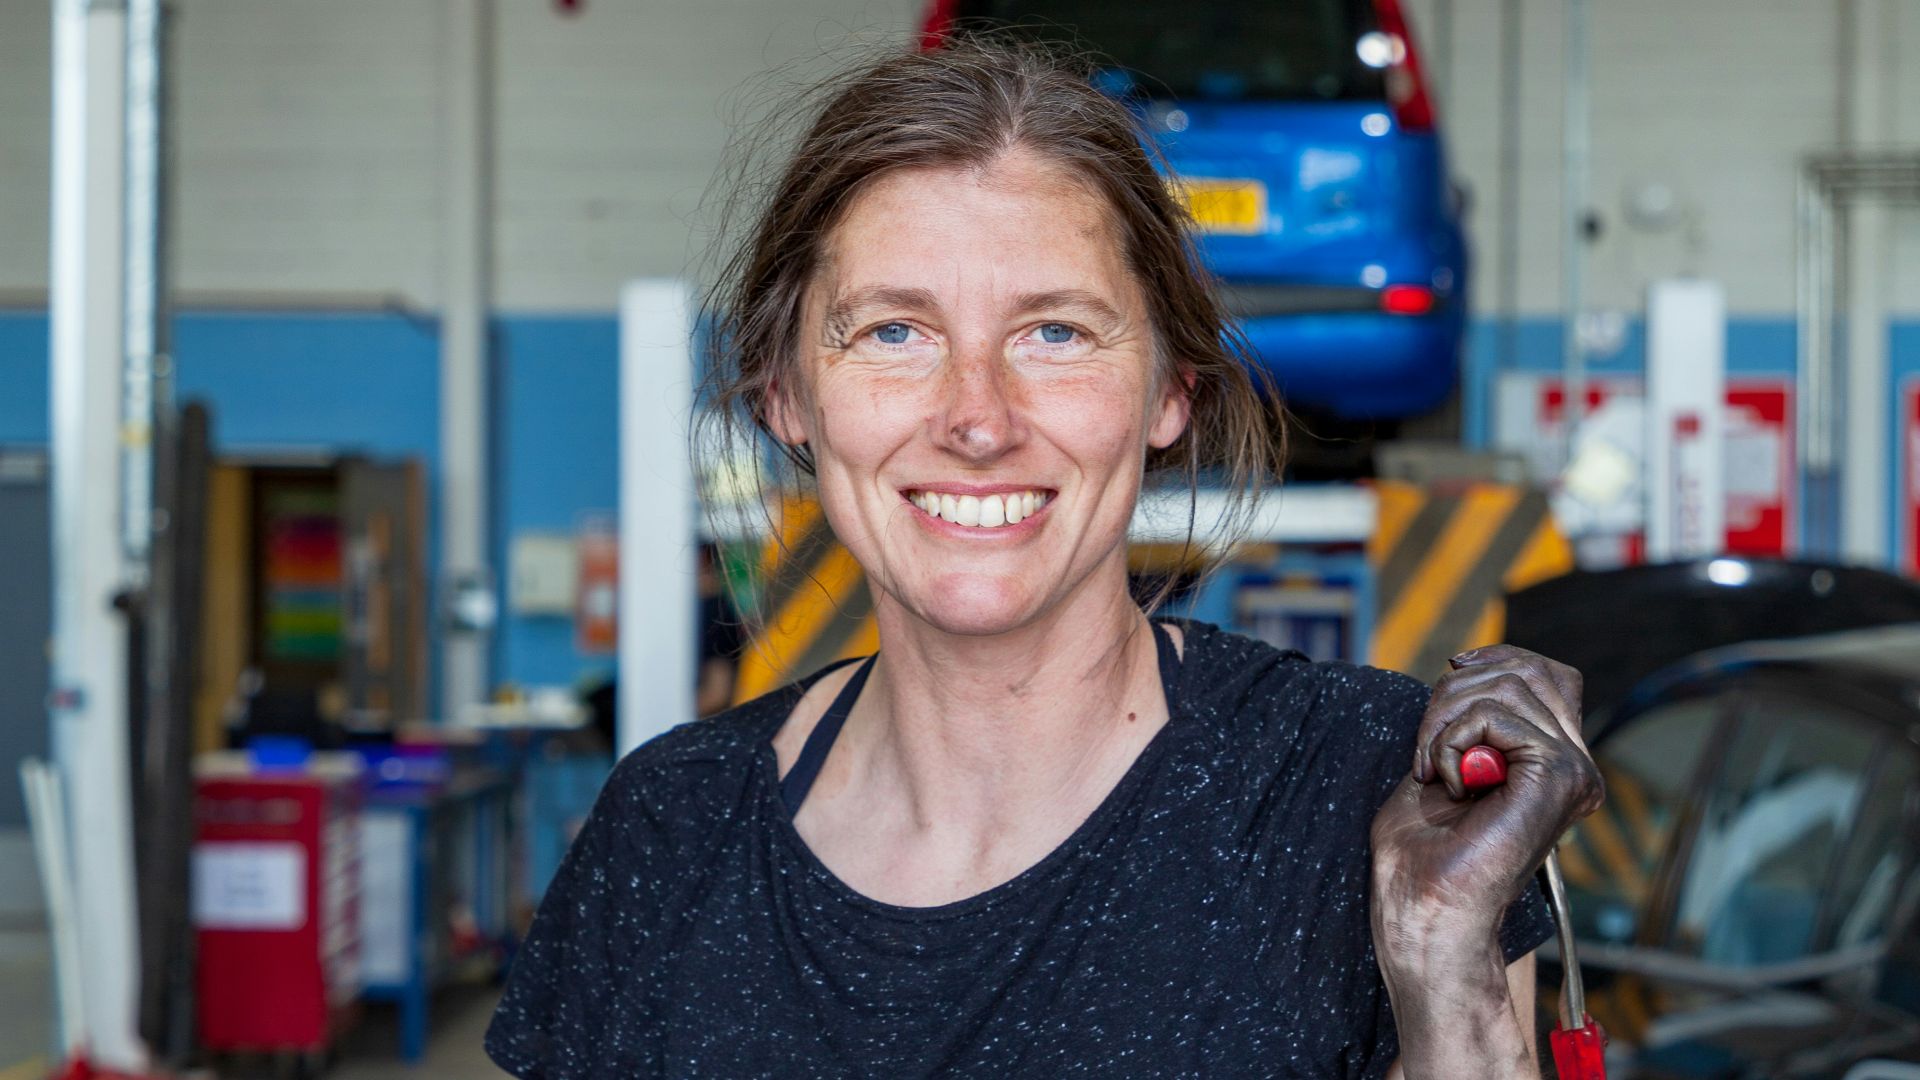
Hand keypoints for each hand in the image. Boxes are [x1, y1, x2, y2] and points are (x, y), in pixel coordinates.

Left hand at [1370, 644, 1603, 946]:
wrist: (1424, 904)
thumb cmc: (1421, 848)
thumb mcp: (1444, 758)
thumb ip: (1471, 715)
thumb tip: (1472, 665)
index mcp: (1553, 762)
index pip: (1546, 673)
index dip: (1495, 660)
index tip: (1451, 675)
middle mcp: (1574, 764)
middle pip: (1525, 670)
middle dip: (1453, 693)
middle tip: (1426, 750)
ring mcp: (1573, 769)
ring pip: (1507, 685)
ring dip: (1444, 721)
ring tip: (1434, 770)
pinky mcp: (1559, 774)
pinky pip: (1493, 715)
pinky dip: (1450, 740)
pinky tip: (1448, 783)